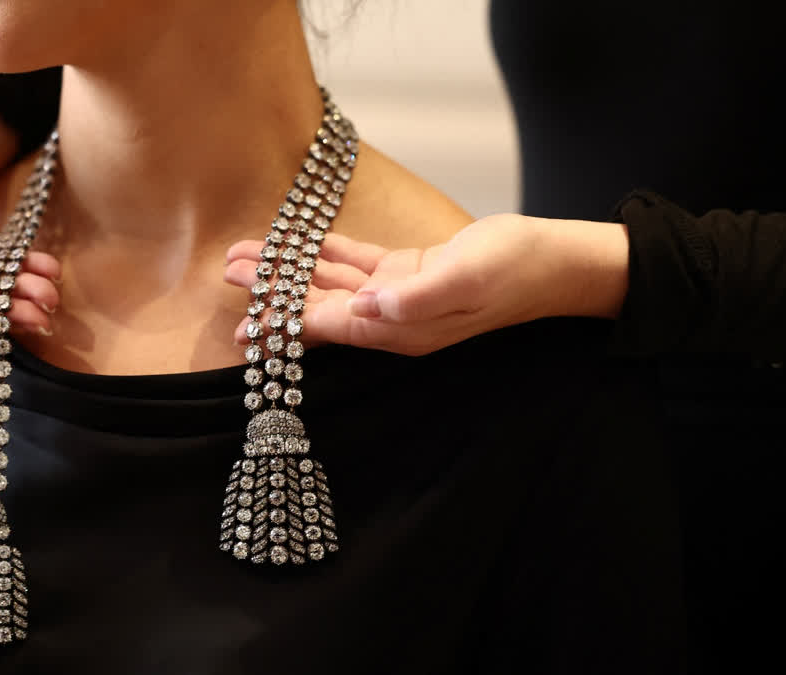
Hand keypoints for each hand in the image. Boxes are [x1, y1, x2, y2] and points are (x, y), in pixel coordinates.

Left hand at [224, 214, 628, 355]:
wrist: (559, 262)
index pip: (330, 328)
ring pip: (332, 283)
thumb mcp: (469, 277)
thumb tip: (368, 306)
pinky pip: (357, 264)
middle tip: (227, 272)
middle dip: (273, 293)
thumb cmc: (519, 268)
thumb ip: (418, 294)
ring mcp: (399, 296)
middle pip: (320, 307)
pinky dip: (325, 252)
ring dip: (289, 270)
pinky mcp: (409, 273)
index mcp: (403, 328)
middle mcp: (394, 318)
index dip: (284, 326)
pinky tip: (297, 242)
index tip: (244, 326)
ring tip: (246, 256)